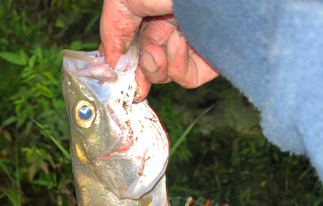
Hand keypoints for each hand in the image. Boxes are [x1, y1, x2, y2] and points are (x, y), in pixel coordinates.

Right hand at [100, 0, 219, 100]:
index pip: (133, 47)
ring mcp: (191, 43)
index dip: (124, 64)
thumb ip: (114, 31)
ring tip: (163, 45)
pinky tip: (179, 43)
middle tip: (142, 62)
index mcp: (149, 9)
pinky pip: (189, 79)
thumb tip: (111, 64)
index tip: (117, 76)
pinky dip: (178, 69)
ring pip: (167, 75)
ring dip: (157, 68)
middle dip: (141, 69)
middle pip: (149, 65)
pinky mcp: (211, 57)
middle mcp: (170, 25)